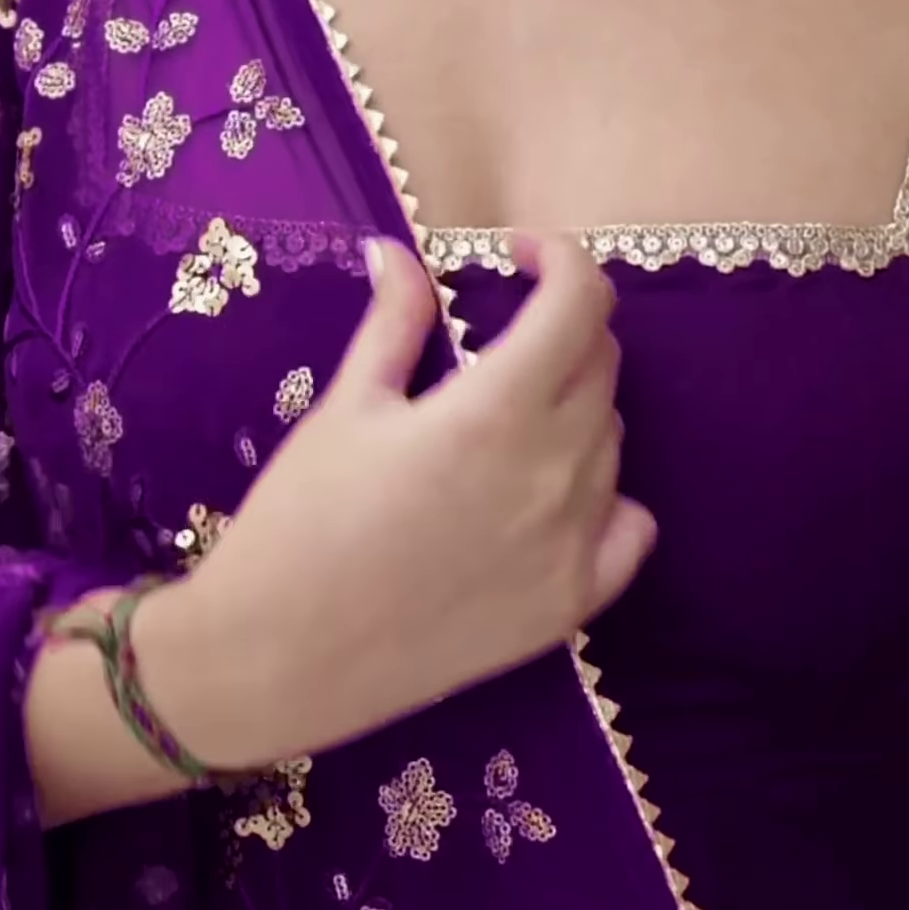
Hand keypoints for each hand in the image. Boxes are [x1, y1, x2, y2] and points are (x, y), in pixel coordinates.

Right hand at [145, 233, 655, 769]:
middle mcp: (556, 472)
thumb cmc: (300, 524)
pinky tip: (550, 498)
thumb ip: (394, 324)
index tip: (518, 256)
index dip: (558, 260)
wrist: (279, 656)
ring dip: (572, 410)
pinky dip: (605, 497)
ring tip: (501, 428)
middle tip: (496, 343)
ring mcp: (574, 544)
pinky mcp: (572, 605)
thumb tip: (400, 253)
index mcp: (497, 411)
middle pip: (600, 367)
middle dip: (559, 332)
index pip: (580, 303)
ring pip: (612, 441)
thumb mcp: (344, 410)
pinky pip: (629, 526)